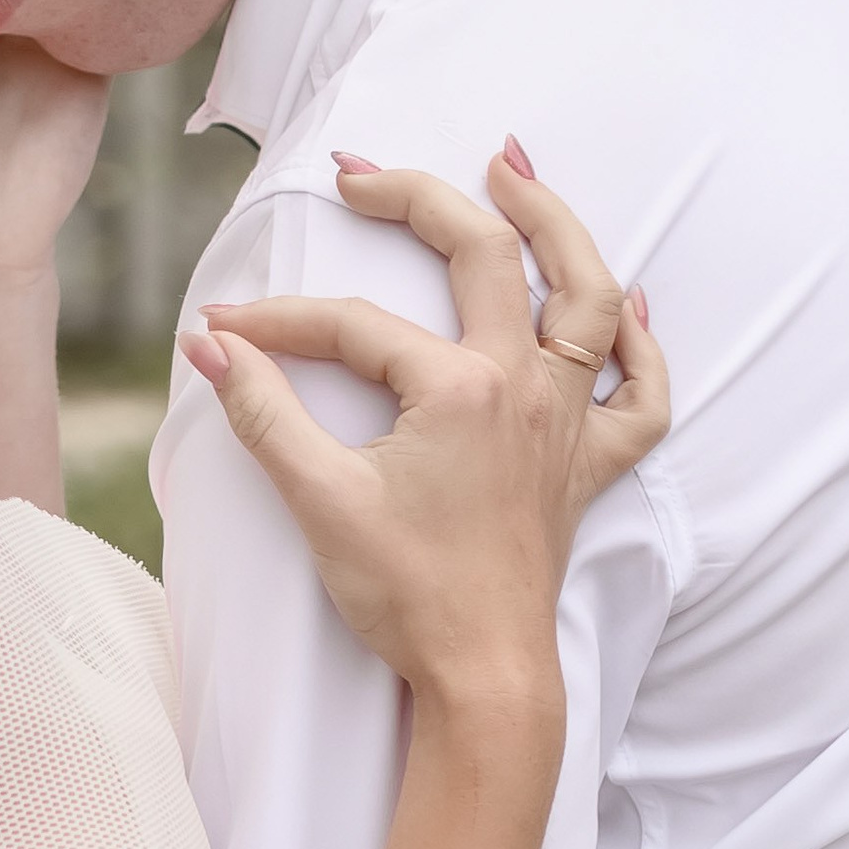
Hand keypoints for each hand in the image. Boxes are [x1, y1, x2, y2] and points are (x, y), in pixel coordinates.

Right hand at [182, 154, 667, 714]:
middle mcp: (526, 388)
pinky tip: (625, 306)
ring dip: (556, 227)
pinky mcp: (585, 469)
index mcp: (461, 389)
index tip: (222, 330)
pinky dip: (638, 344)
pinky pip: (637, 396)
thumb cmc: (406, 593)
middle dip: (421, 199)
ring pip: (587, 299)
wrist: (481, 675)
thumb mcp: (318, 497)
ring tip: (517, 175)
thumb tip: (210, 346)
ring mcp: (565, 425)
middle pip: (489, 257)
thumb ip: (262, 412)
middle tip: (363, 172)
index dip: (280, 322)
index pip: (356, 326)